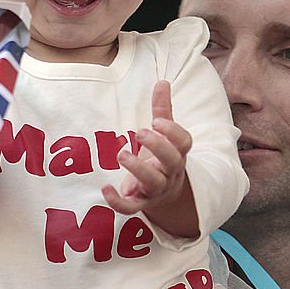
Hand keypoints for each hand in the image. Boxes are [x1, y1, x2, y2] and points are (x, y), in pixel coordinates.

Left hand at [102, 80, 198, 237]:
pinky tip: (105, 189)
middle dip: (158, 147)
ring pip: (153, 183)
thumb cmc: (161, 158)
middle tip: (141, 132)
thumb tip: (162, 81)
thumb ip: (162, 110)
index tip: (157, 121)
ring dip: (138, 170)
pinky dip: (118, 202)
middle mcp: (170, 172)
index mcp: (177, 153)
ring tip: (122, 154)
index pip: (184, 143)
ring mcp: (156, 189)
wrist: (165, 195)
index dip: (173, 132)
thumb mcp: (163, 135)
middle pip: (172, 161)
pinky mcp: (141, 203)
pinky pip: (132, 208)